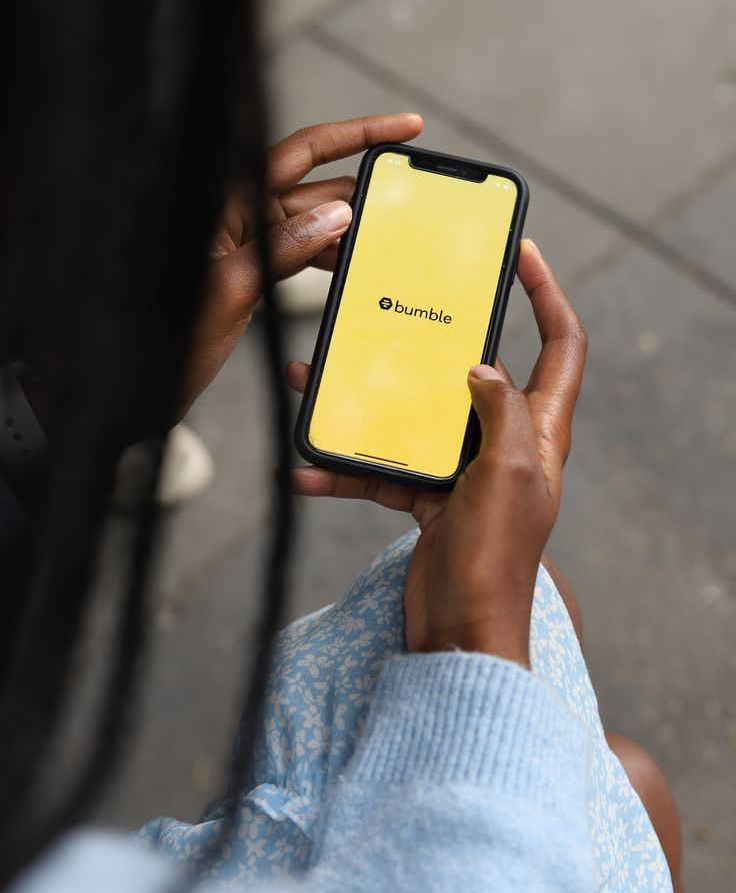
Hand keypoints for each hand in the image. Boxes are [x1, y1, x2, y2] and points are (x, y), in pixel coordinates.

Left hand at [178, 112, 422, 413]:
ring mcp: (247, 242)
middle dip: (362, 192)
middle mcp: (240, 214)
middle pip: (315, 186)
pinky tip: (353, 268)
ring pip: (313, 222)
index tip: (404, 127)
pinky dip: (329, 257)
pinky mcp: (251, 269)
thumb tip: (338, 214)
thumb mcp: (233, 289)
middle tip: (408, 206)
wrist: (141, 382)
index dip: (358, 133)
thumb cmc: (169, 336)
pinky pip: (300, 251)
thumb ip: (286, 248)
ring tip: (387, 244)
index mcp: (229, 202)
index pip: (302, 150)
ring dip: (349, 231)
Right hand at [287, 240, 586, 665]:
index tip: (520, 254)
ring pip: (416, 416)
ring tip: (312, 380)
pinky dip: (346, 467)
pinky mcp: (429, 499)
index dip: (548, 295)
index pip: (562, 345)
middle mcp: (506, 443)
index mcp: (540, 430)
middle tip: (386, 309)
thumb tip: (482, 366)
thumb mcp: (507, 475)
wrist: (459, 638)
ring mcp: (465, 471)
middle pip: (473, 371)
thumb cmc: (494, 564)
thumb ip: (500, 412)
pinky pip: (384, 468)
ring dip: (367, 402)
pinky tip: (304, 466)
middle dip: (428, 341)